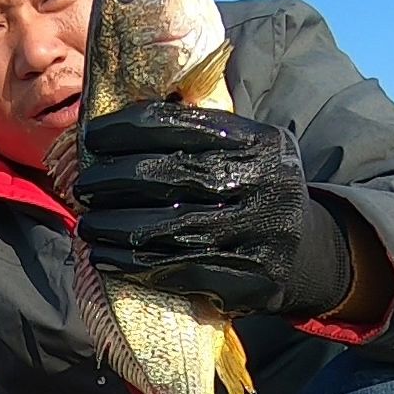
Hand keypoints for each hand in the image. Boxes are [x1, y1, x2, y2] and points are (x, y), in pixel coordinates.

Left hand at [72, 102, 352, 316]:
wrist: (310, 252)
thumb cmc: (255, 190)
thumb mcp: (246, 149)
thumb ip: (199, 131)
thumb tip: (120, 115)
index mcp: (258, 141)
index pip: (179, 125)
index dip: (126, 129)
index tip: (93, 138)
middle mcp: (263, 183)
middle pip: (169, 177)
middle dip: (114, 180)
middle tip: (82, 186)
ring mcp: (258, 234)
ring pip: (167, 229)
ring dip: (114, 227)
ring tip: (87, 225)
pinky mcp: (248, 278)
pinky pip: (176, 270)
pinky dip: (131, 264)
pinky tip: (104, 258)